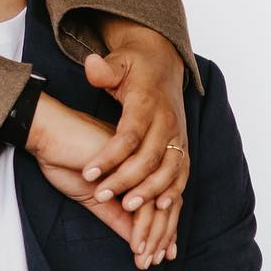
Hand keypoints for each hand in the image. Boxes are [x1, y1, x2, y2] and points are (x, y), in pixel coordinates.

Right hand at [26, 96, 160, 268]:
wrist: (47, 133)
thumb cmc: (65, 158)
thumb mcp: (94, 197)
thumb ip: (116, 216)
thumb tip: (135, 240)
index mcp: (139, 168)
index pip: (163, 202)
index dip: (165, 230)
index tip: (160, 255)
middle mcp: (145, 163)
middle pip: (166, 204)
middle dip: (162, 237)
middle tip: (153, 262)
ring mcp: (139, 160)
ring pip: (158, 204)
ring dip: (152, 235)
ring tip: (142, 257)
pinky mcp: (129, 162)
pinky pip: (142, 200)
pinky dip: (139, 225)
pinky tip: (134, 243)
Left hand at [80, 25, 190, 264]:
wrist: (163, 62)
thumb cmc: (134, 65)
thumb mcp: (118, 61)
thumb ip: (105, 69)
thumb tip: (92, 67)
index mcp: (147, 103)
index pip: (129, 135)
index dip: (109, 156)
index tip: (88, 173)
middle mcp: (166, 121)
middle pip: (149, 157)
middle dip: (126, 180)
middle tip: (102, 196)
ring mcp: (178, 135)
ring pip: (169, 169)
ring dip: (150, 191)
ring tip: (128, 208)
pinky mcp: (183, 145)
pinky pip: (182, 172)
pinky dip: (174, 190)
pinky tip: (162, 207)